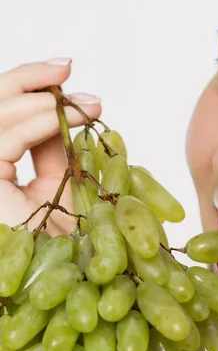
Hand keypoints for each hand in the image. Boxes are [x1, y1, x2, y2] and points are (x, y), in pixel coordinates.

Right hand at [0, 59, 101, 232]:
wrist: (63, 283)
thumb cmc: (67, 246)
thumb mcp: (65, 190)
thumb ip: (56, 153)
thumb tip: (64, 112)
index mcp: (1, 171)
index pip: (7, 120)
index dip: (33, 92)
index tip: (72, 79)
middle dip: (29, 81)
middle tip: (67, 68)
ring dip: (35, 97)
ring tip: (76, 98)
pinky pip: (0, 141)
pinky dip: (32, 121)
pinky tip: (61, 114)